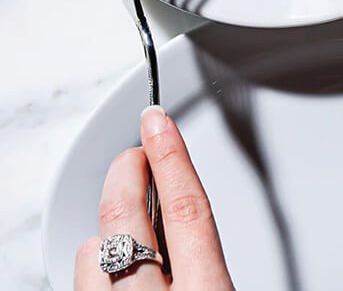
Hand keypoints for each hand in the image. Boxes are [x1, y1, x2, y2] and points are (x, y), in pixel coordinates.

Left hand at [74, 106, 233, 288]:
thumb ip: (204, 261)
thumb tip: (184, 224)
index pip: (185, 209)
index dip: (170, 157)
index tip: (159, 123)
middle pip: (126, 214)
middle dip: (126, 171)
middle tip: (135, 155)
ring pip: (93, 247)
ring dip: (108, 230)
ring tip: (130, 236)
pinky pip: (82, 277)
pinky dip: (96, 262)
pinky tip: (114, 273)